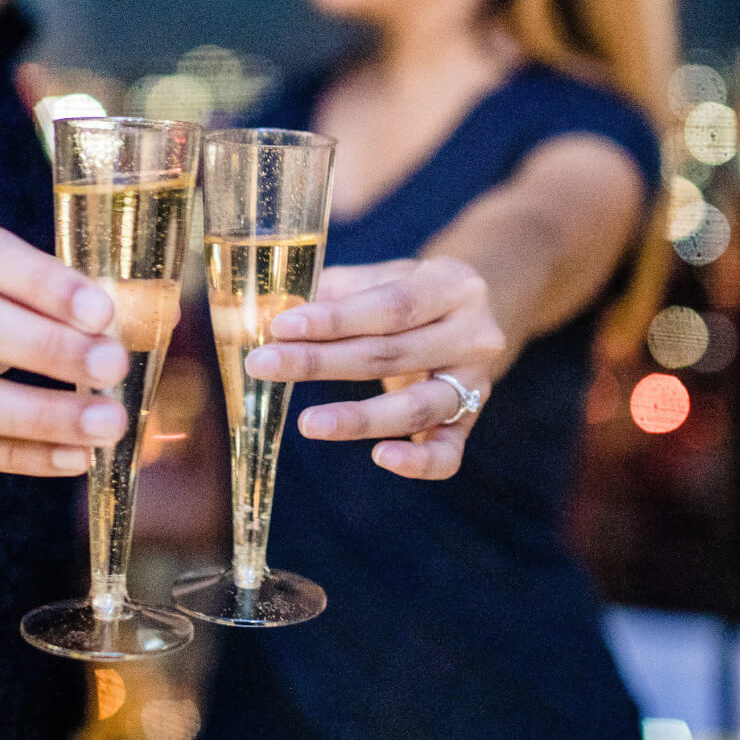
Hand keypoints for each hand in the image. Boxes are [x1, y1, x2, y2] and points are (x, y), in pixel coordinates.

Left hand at [242, 257, 504, 479]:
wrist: (472, 316)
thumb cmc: (409, 294)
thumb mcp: (380, 277)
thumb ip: (329, 293)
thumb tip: (263, 312)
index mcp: (452, 285)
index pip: (391, 306)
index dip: (335, 318)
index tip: (281, 326)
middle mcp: (474, 334)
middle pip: (392, 354)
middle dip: (322, 362)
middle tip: (263, 365)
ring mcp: (477, 383)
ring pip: (417, 407)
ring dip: (358, 418)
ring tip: (307, 423)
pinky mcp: (470, 424)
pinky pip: (449, 452)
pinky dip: (418, 462)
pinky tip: (380, 458)